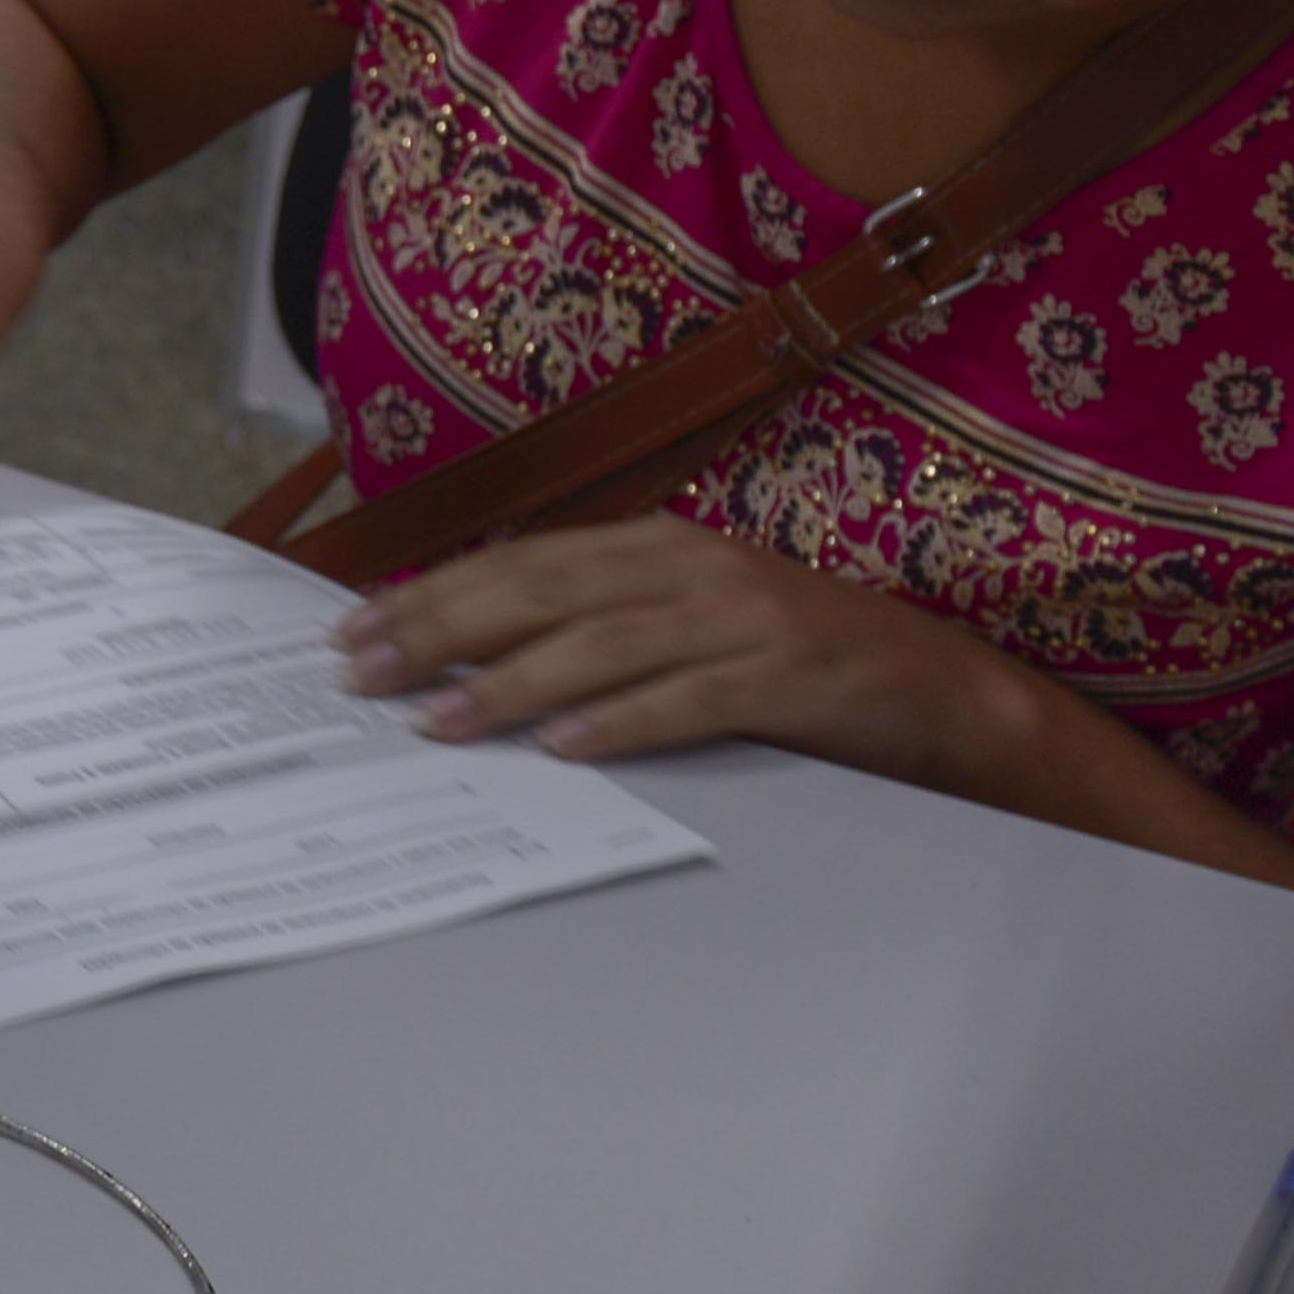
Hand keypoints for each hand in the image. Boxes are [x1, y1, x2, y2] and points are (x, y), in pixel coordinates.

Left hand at [334, 516, 1042, 784]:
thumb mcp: (688, 623)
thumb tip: (472, 655)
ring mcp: (744, 618)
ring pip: (603, 644)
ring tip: (439, 719)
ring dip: (510, 683)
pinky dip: (621, 722)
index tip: (355, 629)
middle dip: (443, 630)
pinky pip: (690, 699)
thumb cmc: (793, 660)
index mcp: (659, 547)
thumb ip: (599, 627)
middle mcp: (693, 568)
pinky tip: (562, 746)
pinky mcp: (790, 676)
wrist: (938, 687)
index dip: (433, 592)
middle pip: (543, 592)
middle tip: (366, 672)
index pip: (521, 563)